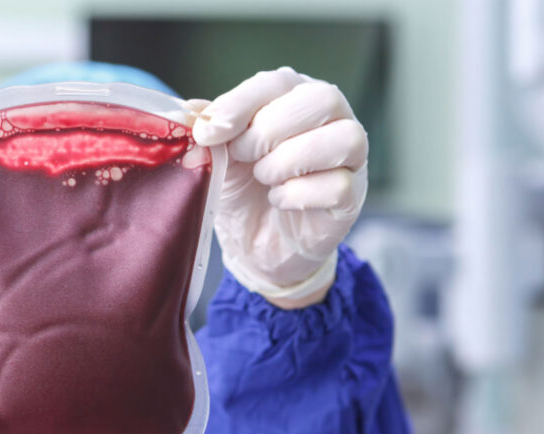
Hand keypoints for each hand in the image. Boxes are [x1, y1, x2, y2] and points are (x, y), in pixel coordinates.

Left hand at [189, 67, 367, 307]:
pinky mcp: (351, 196)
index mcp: (294, 96)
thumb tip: (192, 111)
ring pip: (343, 139)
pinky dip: (298, 194)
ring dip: (288, 160)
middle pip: (322, 99)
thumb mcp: (218, 155)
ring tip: (263, 177)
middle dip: (269, 130)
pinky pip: (338, 186)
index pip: (279, 81)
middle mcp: (330, 119)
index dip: (241, 103)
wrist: (253, 243)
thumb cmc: (242, 188)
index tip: (208, 131)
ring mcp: (348, 157)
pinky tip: (279, 200)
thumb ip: (209, 130)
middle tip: (241, 155)